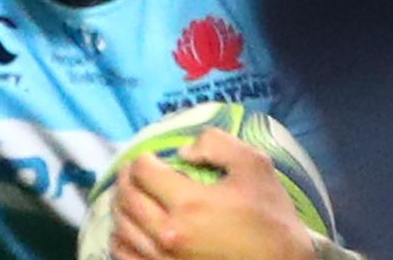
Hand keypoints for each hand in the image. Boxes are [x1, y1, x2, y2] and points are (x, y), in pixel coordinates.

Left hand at [111, 128, 315, 259]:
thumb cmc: (271, 220)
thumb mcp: (255, 167)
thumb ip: (217, 144)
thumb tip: (183, 151)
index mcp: (188, 203)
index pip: (142, 170)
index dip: (143, 158)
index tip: (150, 158)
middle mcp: (167, 234)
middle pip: (126, 198)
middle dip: (126, 178)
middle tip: (133, 172)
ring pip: (121, 228)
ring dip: (121, 207)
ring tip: (131, 198)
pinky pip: (124, 256)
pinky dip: (122, 240)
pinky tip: (131, 232)